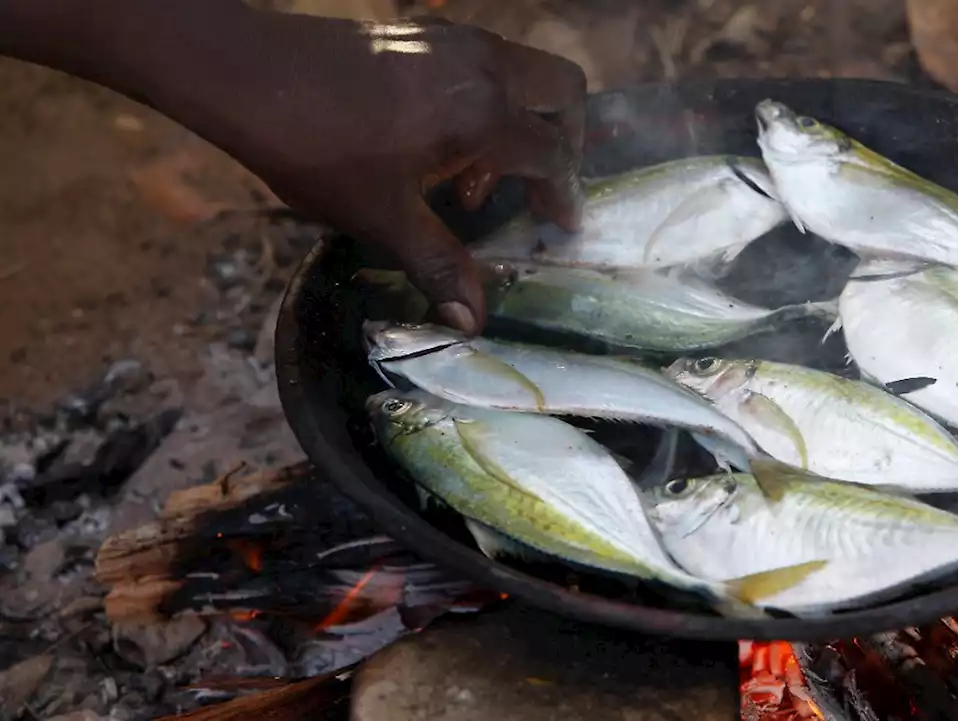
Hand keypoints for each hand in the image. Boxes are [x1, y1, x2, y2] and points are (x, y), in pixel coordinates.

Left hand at [222, 13, 586, 333]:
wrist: (247, 73)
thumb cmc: (317, 148)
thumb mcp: (382, 217)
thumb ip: (438, 265)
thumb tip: (473, 322)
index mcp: (484, 114)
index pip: (553, 154)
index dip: (564, 195)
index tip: (562, 227)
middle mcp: (485, 66)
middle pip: (563, 92)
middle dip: (566, 140)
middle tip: (539, 188)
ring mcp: (456, 40)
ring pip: (526, 72)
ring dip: (523, 121)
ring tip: (474, 179)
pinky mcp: (427, 33)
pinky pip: (488, 62)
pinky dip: (491, 99)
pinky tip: (441, 144)